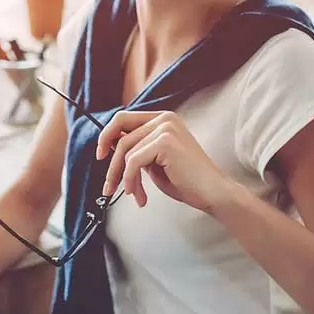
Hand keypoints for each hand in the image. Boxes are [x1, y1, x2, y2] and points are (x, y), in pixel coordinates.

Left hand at [97, 111, 233, 213]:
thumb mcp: (154, 162)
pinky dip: (131, 181)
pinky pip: (134, 162)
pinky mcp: (165, 142)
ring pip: (125, 151)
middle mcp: (165, 118)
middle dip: (112, 164)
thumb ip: (137, 150)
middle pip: (121, 136)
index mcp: (163, 119)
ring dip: (123, 178)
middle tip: (109, 186)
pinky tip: (138, 196)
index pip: (124, 118)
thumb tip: (109, 146)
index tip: (100, 156)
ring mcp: (166, 128)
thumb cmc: (186, 181)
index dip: (107, 135)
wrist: (213, 193)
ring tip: (133, 195)